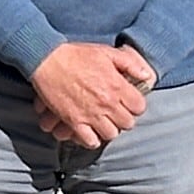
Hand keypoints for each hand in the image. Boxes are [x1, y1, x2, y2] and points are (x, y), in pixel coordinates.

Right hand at [30, 41, 153, 149]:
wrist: (47, 60)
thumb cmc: (76, 54)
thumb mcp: (107, 52)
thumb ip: (130, 64)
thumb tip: (147, 76)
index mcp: (117, 86)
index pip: (139, 107)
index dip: (135, 105)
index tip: (128, 102)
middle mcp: (107, 103)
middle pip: (127, 123)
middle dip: (123, 118)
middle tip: (115, 112)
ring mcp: (91, 114)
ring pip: (111, 134)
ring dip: (108, 129)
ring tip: (103, 122)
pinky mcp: (74, 121)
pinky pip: (90, 140)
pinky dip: (91, 139)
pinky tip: (90, 131)